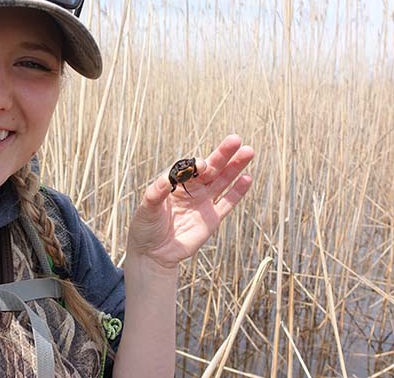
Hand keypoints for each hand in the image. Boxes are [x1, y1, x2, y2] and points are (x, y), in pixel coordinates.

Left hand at [127, 135, 253, 269]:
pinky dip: (237, 191)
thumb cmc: (145, 227)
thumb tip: (165, 179)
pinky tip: (247, 178)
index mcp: (174, 183)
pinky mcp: (212, 219)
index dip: (196, 164)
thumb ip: (155, 193)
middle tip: (235, 139)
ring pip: (222, 181)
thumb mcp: (147, 209)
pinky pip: (227, 203)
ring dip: (235, 167)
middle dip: (222, 154)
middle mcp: (191, 189)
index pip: (189, 167)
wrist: (153, 253)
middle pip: (210, 169)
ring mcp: (203, 202)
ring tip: (248, 151)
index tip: (201, 165)